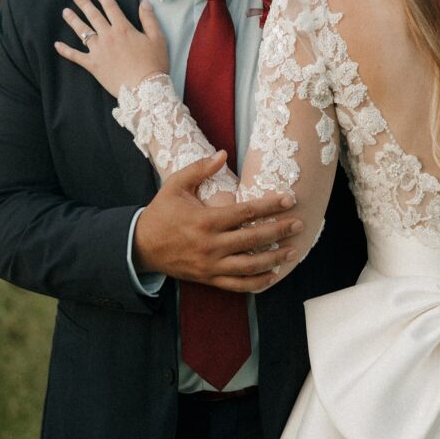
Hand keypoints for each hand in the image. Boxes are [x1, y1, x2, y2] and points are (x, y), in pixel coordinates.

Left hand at [55, 0, 168, 96]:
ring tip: (65, 11)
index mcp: (123, 29)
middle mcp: (107, 36)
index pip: (111, 7)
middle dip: (84, 3)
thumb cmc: (154, 64)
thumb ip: (149, 19)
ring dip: (73, 20)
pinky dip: (65, 50)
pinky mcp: (93, 65)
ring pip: (82, 31)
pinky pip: (75, 56)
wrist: (144, 88)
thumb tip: (144, 2)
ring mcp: (98, 51)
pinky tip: (57, 44)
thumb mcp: (158, 39)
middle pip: (93, 16)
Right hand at [134, 156, 303, 291]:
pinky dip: (257, 283)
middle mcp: (211, 245)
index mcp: (206, 220)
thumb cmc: (161, 213)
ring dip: (274, 259)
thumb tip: (223, 153)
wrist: (140, 246)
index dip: (270, 206)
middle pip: (253, 240)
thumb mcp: (176, 185)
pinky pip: (237, 286)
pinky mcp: (208, 278)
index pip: (246, 212)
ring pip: (249, 267)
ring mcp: (211, 265)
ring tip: (292, 250)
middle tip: (299, 224)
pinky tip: (273, 275)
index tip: (290, 199)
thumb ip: (200, 168)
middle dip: (280, 231)